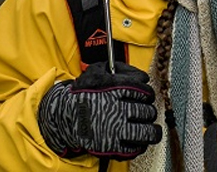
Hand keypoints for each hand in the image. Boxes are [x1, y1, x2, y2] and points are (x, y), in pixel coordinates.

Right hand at [38, 62, 161, 159]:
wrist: (65, 116)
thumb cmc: (83, 94)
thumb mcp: (96, 71)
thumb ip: (121, 68)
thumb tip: (142, 77)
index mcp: (114, 91)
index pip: (144, 91)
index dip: (148, 93)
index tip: (145, 95)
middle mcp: (116, 110)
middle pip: (147, 111)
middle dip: (149, 110)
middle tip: (145, 111)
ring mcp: (114, 130)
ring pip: (147, 132)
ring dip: (151, 129)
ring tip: (149, 127)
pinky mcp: (111, 147)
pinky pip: (136, 148)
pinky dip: (141, 143)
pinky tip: (137, 138)